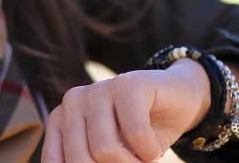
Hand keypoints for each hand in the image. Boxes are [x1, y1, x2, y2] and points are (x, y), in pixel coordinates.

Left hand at [41, 59, 210, 162]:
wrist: (178, 101)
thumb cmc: (139, 135)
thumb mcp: (107, 155)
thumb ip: (88, 162)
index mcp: (60, 120)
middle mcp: (73, 100)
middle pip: (80, 160)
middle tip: (131, 162)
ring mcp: (99, 88)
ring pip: (104, 149)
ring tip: (142, 156)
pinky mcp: (129, 83)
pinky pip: (135, 133)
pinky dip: (149, 151)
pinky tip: (153, 147)